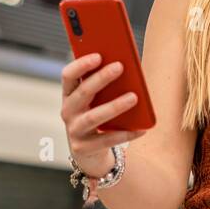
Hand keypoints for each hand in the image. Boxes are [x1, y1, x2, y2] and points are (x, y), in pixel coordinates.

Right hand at [60, 52, 147, 173]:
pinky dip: (125, 134)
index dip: (81, 64)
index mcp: (69, 95)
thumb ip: (107, 84)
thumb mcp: (98, 100)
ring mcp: (74, 131)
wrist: (90, 153)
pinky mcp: (84, 148)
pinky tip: (141, 129)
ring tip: (134, 97)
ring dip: (114, 106)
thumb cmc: (98, 115)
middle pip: (83, 92)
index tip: (99, 55)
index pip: (68, 75)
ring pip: (94, 117)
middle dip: (101, 78)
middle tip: (120, 66)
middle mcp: (68, 111)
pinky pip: (107, 140)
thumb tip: (128, 67)